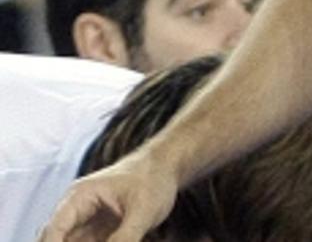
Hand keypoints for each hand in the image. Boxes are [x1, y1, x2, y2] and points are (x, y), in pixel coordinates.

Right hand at [39, 152, 177, 241]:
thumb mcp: (143, 211)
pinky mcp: (96, 230)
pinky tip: (116, 239)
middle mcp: (76, 209)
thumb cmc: (153, 179)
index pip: (54, 230)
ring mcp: (85, 220)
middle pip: (56, 239)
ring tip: (112, 237)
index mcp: (80, 196)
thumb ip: (125, 238)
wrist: (166, 168)